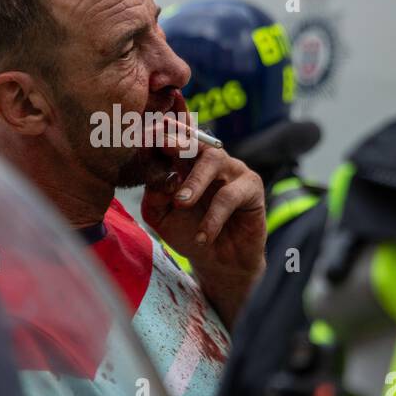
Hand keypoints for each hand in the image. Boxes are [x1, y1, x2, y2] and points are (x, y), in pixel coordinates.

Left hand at [140, 112, 265, 327]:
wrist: (219, 262)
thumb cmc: (188, 232)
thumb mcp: (162, 216)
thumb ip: (155, 196)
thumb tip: (160, 179)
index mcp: (183, 160)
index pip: (172, 137)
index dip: (159, 133)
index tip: (143, 136)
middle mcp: (208, 159)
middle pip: (195, 138)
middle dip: (179, 139)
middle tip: (164, 146)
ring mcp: (232, 169)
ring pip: (213, 159)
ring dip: (195, 181)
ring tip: (181, 203)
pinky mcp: (252, 186)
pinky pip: (230, 195)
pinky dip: (214, 217)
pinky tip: (203, 237)